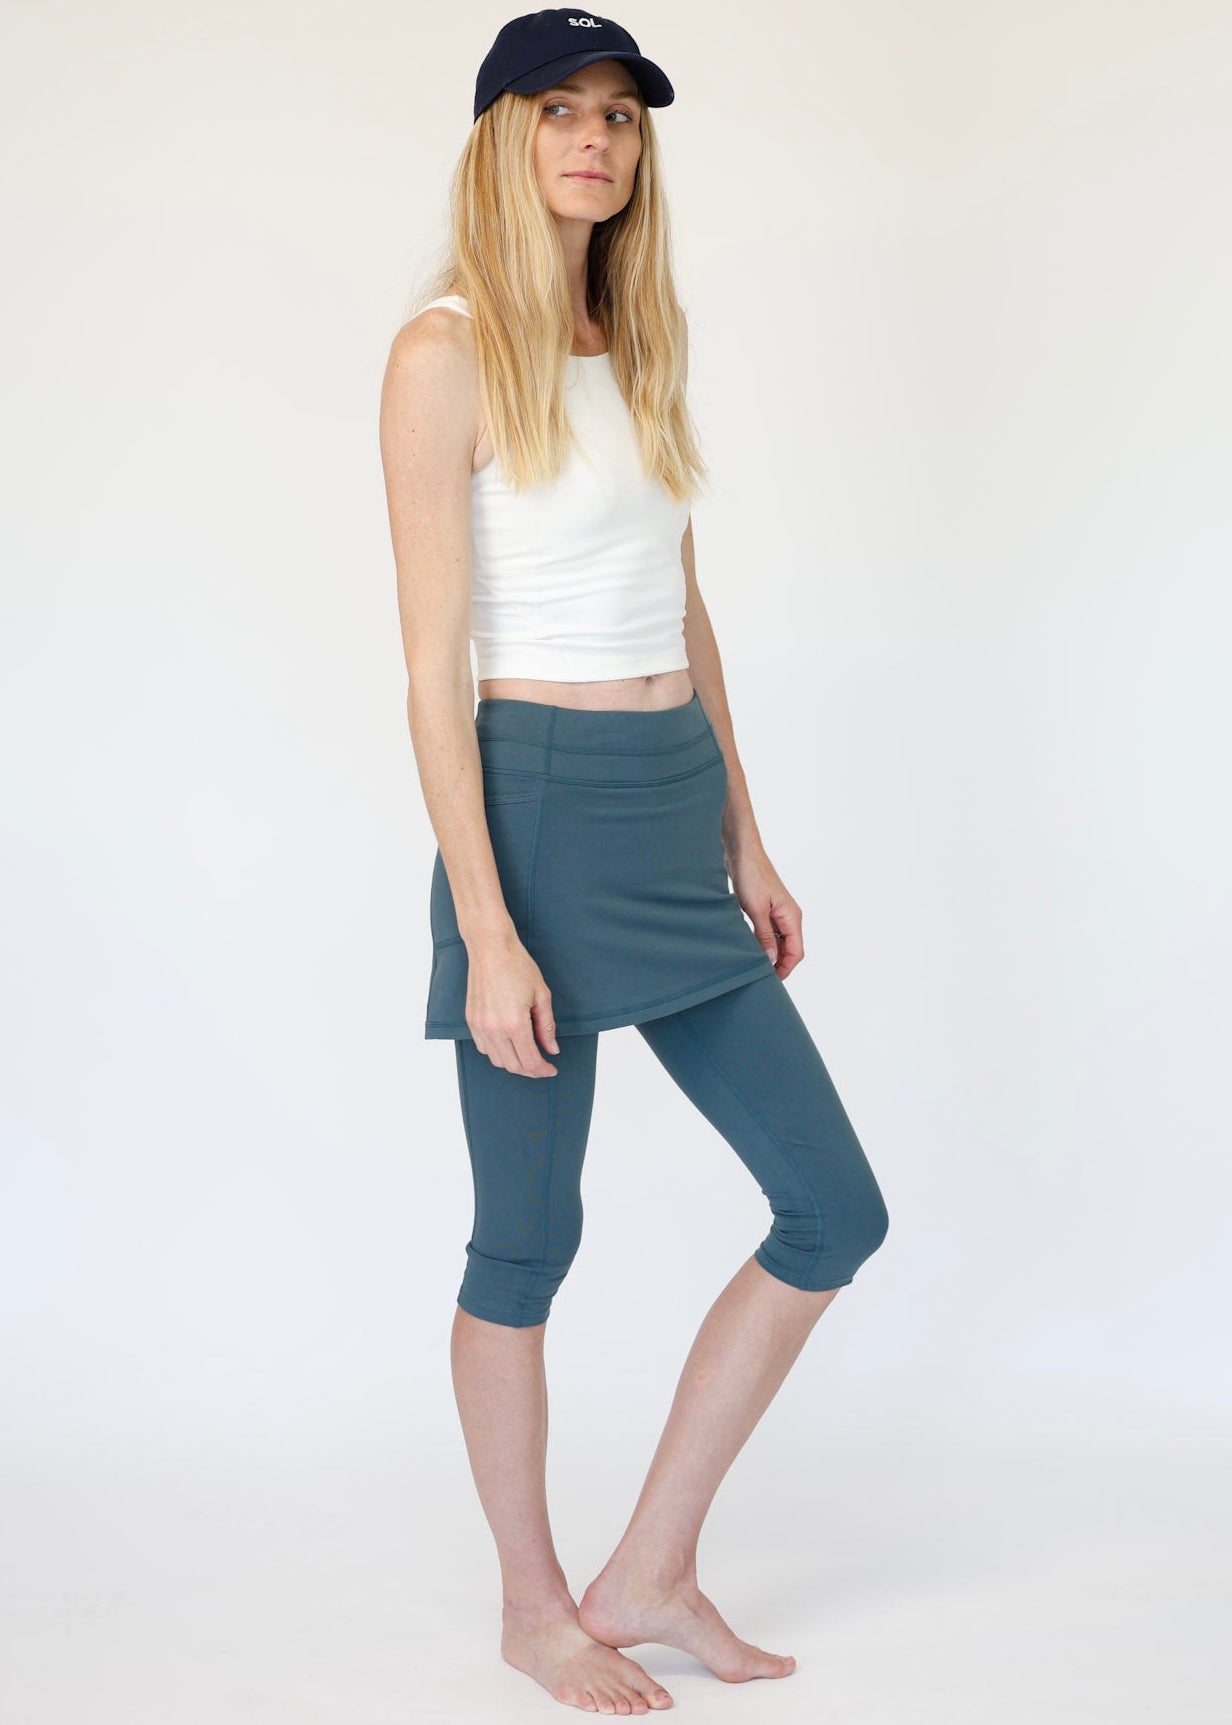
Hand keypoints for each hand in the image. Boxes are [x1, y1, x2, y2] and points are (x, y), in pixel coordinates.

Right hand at [464, 927, 559, 1076]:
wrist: (490, 948)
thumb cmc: (517, 966)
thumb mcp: (541, 995)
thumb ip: (547, 1026)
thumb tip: (551, 1049)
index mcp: (514, 1024)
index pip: (530, 1061)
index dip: (543, 1070)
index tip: (551, 1069)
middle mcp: (494, 1029)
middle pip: (513, 1066)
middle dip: (530, 1070)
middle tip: (542, 1065)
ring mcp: (479, 1026)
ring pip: (496, 1060)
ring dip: (513, 1063)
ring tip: (526, 1054)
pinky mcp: (471, 1020)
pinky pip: (483, 1048)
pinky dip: (497, 1052)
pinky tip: (508, 1044)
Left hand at [727, 845, 803, 980]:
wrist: (742, 852)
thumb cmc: (751, 875)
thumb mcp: (756, 909)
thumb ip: (764, 936)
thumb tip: (771, 960)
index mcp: (792, 916)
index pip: (796, 952)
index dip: (785, 969)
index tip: (771, 981)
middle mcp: (788, 916)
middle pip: (789, 949)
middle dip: (778, 965)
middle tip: (760, 977)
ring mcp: (777, 913)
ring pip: (778, 942)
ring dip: (769, 954)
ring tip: (753, 966)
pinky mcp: (765, 909)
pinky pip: (768, 933)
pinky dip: (761, 943)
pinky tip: (749, 948)